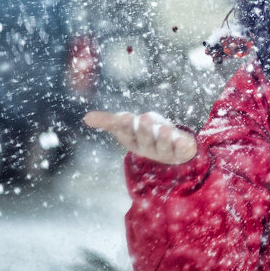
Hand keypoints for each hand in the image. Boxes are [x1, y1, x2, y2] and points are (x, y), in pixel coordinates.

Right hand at [83, 110, 197, 163]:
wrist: (173, 149)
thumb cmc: (148, 133)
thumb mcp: (129, 125)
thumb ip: (109, 121)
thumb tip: (86, 118)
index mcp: (134, 141)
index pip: (127, 134)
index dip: (125, 127)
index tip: (123, 118)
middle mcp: (148, 148)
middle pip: (145, 140)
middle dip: (145, 130)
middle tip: (144, 119)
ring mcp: (165, 152)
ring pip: (164, 146)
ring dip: (164, 138)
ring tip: (166, 128)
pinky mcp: (182, 151)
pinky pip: (182, 150)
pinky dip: (183, 145)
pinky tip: (183, 141)